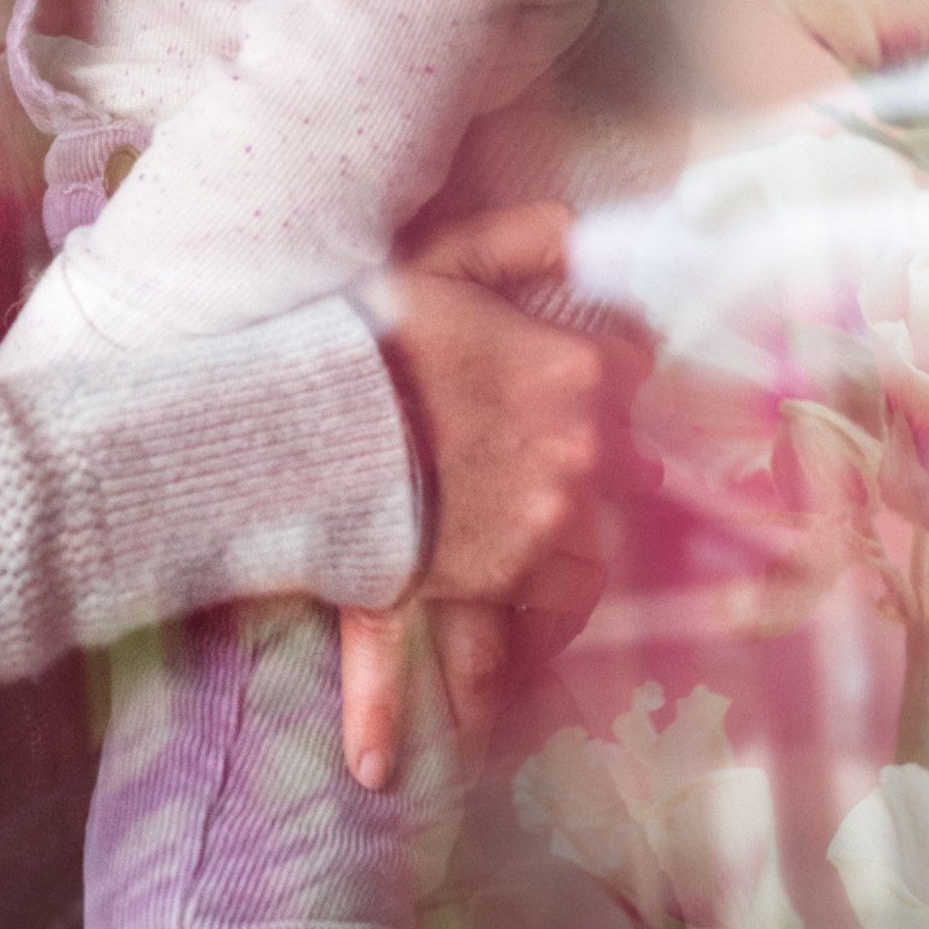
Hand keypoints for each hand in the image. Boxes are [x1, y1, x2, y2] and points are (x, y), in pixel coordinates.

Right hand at [341, 205, 610, 791]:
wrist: (297, 428)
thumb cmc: (362, 342)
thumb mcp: (437, 267)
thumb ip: (514, 242)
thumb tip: (574, 226)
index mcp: (574, 367)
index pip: (632, 367)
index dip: (605, 374)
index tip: (586, 384)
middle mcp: (577, 451)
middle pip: (621, 474)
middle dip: (591, 481)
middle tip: (544, 487)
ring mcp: (541, 525)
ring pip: (584, 560)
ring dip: (559, 576)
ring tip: (520, 591)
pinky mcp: (494, 582)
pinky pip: (522, 625)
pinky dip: (501, 656)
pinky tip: (450, 701)